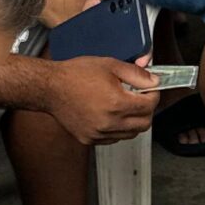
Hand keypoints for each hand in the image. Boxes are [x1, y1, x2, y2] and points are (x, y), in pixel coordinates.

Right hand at [45, 55, 160, 144]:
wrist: (51, 88)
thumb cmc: (76, 75)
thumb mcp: (110, 65)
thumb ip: (136, 74)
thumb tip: (154, 81)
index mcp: (117, 103)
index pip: (149, 105)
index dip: (154, 95)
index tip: (150, 89)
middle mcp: (109, 122)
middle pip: (144, 124)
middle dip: (147, 110)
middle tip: (141, 98)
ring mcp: (99, 133)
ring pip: (131, 134)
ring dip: (134, 121)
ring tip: (124, 106)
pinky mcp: (90, 139)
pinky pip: (114, 138)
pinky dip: (118, 129)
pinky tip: (110, 115)